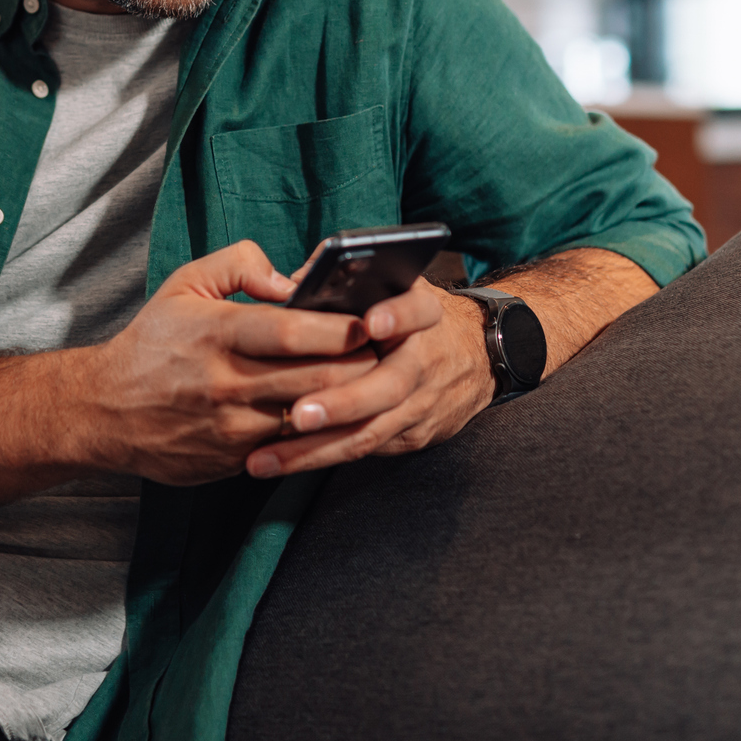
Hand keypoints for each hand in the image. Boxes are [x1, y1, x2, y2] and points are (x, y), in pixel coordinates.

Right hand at [85, 240, 380, 485]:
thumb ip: (240, 264)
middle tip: (388, 351)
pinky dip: (318, 430)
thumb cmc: (152, 341)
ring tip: (374, 382)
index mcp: (218, 335)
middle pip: (315, 379)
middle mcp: (228, 385)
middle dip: (360, 366)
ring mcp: (233, 428)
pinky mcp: (235, 460)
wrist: (104, 411)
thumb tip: (291, 280)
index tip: (370, 319)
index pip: (291, 332)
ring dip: (347, 402)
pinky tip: (337, 414)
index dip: (338, 328)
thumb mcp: (185, 284)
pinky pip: (291, 446)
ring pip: (310, 418)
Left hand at [242, 277, 494, 478]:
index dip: (397, 316)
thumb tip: (293, 284)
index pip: (417, 310)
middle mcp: (424, 361)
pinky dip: (320, 457)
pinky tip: (278, 462)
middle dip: (343, 402)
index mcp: (422, 314)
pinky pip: (363, 449)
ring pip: (369, 430)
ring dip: (315, 449)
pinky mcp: (411, 436)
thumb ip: (348, 279)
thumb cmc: (409, 315)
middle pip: (388, 385)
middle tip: (300, 413)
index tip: (370, 323)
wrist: (475, 358)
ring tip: (266, 459)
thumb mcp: (394, 285)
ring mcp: (420, 404)